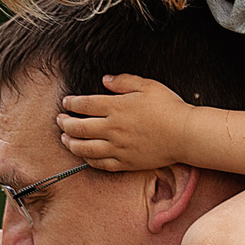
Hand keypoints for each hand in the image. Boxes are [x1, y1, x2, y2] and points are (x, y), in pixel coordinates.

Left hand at [59, 73, 194, 170]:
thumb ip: (123, 81)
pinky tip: (84, 155)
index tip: (66, 103)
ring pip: (85, 148)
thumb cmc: (168, 107)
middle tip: (60, 120)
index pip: (84, 104)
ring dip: (71, 143)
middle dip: (65, 123)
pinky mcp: (125, 162)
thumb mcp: (147, 85)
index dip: (71, 103)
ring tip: (64, 139)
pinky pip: (100, 163)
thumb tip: (105, 80)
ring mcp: (118, 148)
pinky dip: (88, 159)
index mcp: (116, 107)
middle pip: (79, 127)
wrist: (185, 134)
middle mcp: (112, 129)